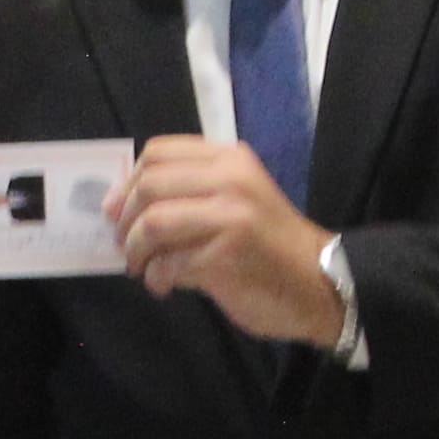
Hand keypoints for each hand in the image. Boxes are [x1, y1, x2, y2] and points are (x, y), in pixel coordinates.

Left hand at [109, 138, 342, 343]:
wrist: (320, 284)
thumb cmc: (271, 245)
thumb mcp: (238, 198)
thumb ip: (193, 190)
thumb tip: (125, 203)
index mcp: (230, 160)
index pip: (159, 153)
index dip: (128, 182)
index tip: (117, 210)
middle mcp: (231, 180)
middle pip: (149, 186)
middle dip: (124, 221)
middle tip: (124, 246)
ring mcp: (230, 217)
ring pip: (152, 223)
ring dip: (135, 252)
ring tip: (142, 269)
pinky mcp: (226, 256)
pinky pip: (169, 263)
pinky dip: (157, 278)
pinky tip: (165, 286)